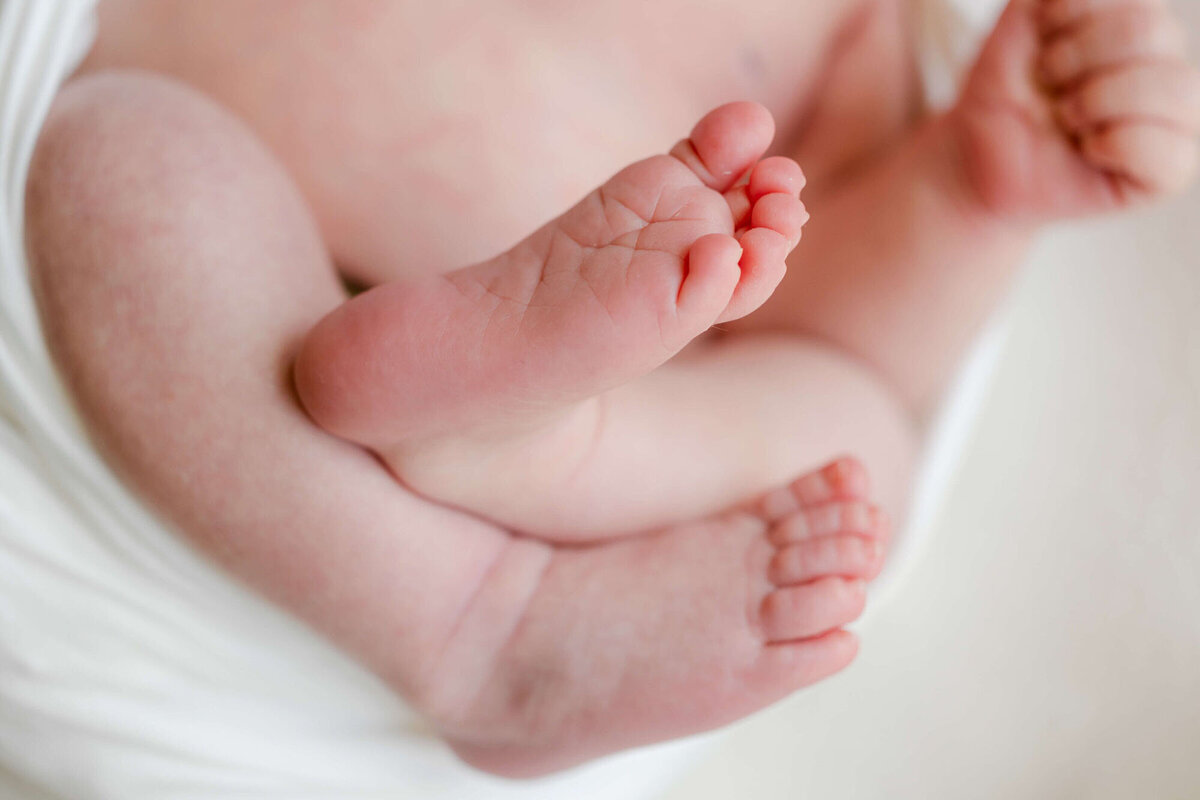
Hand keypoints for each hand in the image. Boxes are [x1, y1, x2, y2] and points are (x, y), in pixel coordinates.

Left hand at [954, 0, 1199, 218]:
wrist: (973, 165)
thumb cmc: (999, 98)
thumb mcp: (1016, 27)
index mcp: (1136, 23)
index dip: (1073, 12)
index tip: (1040, 34)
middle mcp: (1162, 66)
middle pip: (1153, 32)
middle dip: (1078, 56)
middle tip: (1047, 82)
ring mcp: (1171, 119)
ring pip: (1177, 86)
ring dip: (1097, 99)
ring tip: (1065, 117)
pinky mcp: (1164, 174)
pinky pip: (1172, 151)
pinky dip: (1115, 144)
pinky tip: (1087, 149)